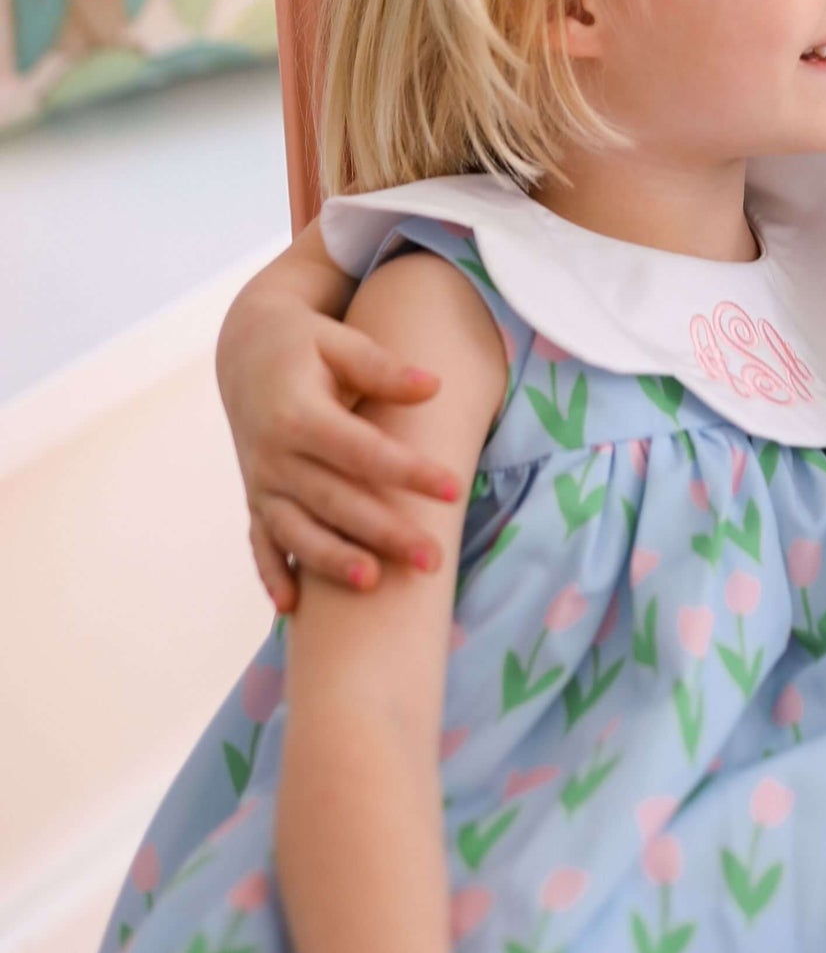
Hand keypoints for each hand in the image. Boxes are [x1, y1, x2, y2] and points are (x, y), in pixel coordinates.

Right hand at [216, 281, 459, 611]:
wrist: (245, 351)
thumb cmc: (306, 344)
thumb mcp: (340, 341)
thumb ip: (382, 366)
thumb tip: (433, 387)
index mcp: (298, 412)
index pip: (362, 451)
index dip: (408, 472)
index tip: (454, 489)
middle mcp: (274, 454)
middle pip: (335, 500)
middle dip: (384, 532)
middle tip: (433, 559)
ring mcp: (261, 482)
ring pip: (297, 531)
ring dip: (333, 561)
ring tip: (374, 585)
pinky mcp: (254, 499)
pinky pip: (260, 543)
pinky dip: (272, 575)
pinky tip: (292, 610)